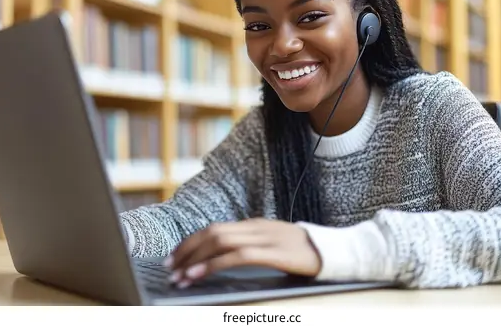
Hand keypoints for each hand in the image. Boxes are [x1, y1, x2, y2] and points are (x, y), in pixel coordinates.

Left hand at [164, 218, 321, 287]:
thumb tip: (224, 256)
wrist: (332, 250)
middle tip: (169, 266)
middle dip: (186, 249)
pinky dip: (213, 265)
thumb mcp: (272, 244)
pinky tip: (198, 275)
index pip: (214, 228)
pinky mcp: (273, 252)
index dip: (191, 241)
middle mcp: (255, 227)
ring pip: (219, 242)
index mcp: (254, 224)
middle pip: (212, 232)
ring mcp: (264, 237)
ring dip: (194, 259)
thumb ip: (251, 246)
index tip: (174, 255)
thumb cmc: (302, 251)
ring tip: (178, 276)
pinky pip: (236, 256)